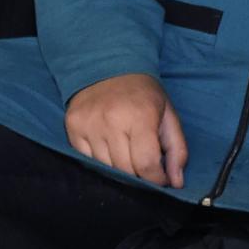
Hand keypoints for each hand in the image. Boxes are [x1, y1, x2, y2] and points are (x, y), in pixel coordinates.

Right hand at [65, 72, 188, 187]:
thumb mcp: (168, 115)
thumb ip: (177, 150)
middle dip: (139, 174)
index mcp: (140, 116)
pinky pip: (86, 159)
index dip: (155, 179)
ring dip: (119, 168)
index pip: (146, 164)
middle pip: (125, 170)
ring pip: (105, 168)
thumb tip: (175, 183)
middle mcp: (111, 120)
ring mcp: (88, 124)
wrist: (107, 65)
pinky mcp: (72, 126)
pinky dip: (99, 160)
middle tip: (144, 163)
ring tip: (126, 151)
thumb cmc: (143, 94)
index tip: (160, 178)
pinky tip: (107, 146)